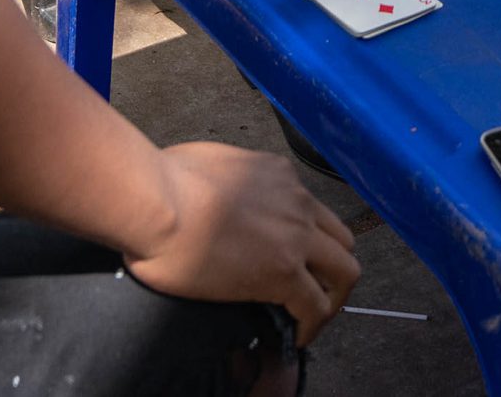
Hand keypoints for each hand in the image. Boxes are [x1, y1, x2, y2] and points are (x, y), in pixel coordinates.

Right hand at [126, 143, 359, 344]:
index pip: (312, 210)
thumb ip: (222, 181)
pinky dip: (312, 326)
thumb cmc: (160, 181)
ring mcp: (295, 234)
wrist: (156, 202)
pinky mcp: (284, 271)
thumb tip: (204, 195)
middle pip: (342, 240)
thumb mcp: (205, 164)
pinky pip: (315, 306)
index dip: (310, 240)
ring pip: (344, 271)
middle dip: (332, 269)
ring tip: (308, 318)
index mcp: (276, 173)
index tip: (294, 260)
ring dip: (332, 298)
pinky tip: (295, 337)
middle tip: (312, 291)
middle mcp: (296, 199)